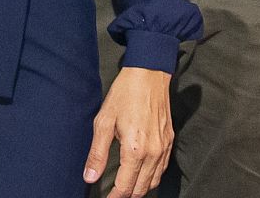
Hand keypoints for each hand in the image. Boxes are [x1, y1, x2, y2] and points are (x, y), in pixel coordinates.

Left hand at [84, 66, 172, 197]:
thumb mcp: (104, 121)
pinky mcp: (169, 141)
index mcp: (135, 150)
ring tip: (125, 189)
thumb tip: (90, 177)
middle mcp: (153, 153)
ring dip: (140, 189)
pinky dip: (152, 177)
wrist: (149, 74)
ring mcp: (164, 148)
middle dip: (126, 196)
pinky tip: (142, 174)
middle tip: (113, 195)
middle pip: (141, 189)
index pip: (125, 187)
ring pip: (154, 182)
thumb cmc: (125, 94)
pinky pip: (162, 169)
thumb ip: (97, 153)